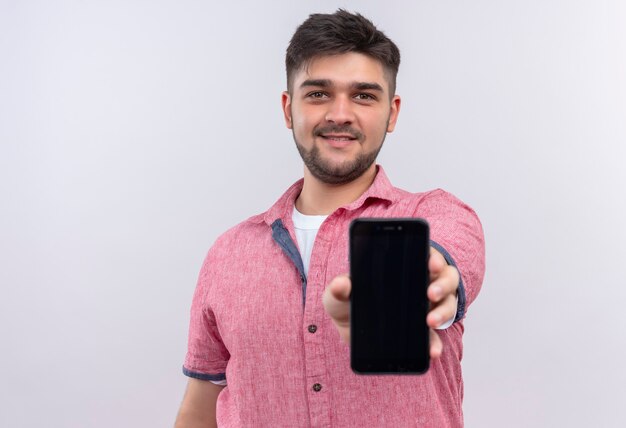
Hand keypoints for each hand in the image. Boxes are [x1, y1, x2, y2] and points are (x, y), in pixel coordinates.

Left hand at [322, 247, 459, 359]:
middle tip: (430, 293)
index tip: (431, 263)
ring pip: (448, 303)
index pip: (425, 254)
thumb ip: (337, 289)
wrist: (348, 332)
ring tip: (430, 321)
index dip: (432, 257)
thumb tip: (341, 283)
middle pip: (445, 277)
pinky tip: (432, 350)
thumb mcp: (338, 295)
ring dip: (443, 311)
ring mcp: (426, 307)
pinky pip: (436, 337)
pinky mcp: (424, 333)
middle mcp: (421, 284)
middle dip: (442, 284)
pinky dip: (436, 343)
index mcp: (402, 267)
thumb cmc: (347, 304)